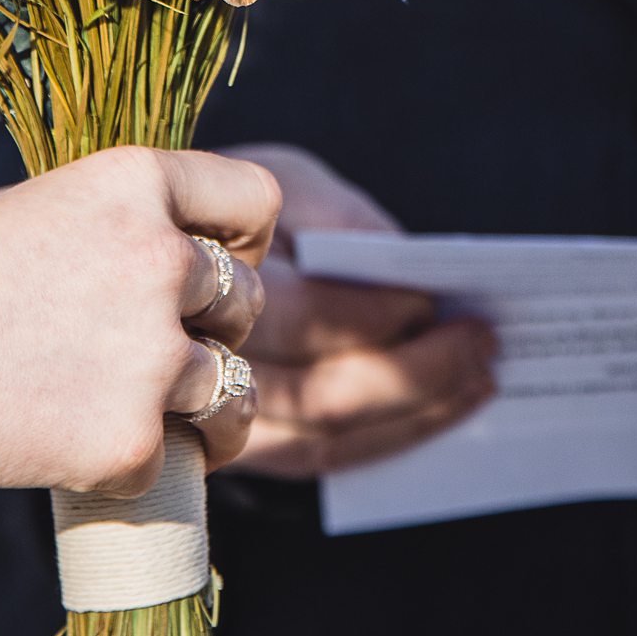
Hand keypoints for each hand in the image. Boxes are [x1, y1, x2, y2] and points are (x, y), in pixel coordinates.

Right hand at [0, 145, 277, 494]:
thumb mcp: (35, 207)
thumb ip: (114, 223)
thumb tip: (168, 248)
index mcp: (137, 183)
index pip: (255, 203)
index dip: (240, 243)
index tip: (211, 273)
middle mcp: (161, 258)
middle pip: (249, 303)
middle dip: (213, 332)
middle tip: (151, 356)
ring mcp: (151, 353)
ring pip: (237, 391)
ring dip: (207, 414)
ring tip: (160, 424)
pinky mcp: (129, 439)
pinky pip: (173, 463)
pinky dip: (133, 469)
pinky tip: (84, 458)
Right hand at [215, 144, 495, 477]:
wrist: (153, 253)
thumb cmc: (231, 206)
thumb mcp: (278, 178)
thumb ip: (335, 217)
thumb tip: (402, 267)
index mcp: (201, 285)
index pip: (300, 318)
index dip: (373, 316)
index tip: (431, 301)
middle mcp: (193, 368)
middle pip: (317, 394)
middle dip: (414, 374)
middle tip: (483, 342)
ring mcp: (206, 422)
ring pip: (321, 441)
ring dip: (414, 417)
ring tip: (480, 380)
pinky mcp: (231, 450)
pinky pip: (315, 458)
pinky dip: (386, 439)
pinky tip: (440, 410)